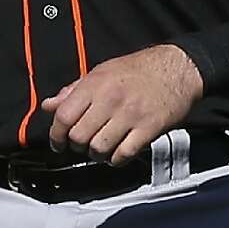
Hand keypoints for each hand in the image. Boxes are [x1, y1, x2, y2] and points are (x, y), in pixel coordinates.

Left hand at [41, 43, 203, 164]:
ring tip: (101, 148)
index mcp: (95, 84)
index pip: (64, 116)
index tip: (58, 143)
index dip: (55, 135)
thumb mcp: (102, 71)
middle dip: (77, 146)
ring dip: (96, 155)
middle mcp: (110, 100)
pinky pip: (123, 155)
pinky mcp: (149, 129)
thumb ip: (74, 90)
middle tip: (83, 144)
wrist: (178, 67)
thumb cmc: (137, 69)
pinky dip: (117, 159)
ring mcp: (130, 115)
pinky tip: (118, 152)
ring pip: (99, 149)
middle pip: (79, 137)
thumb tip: (49, 105)